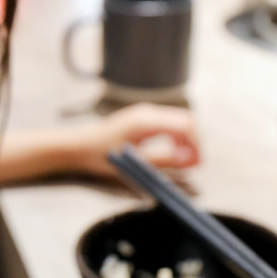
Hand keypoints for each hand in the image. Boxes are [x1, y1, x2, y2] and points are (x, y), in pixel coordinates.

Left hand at [80, 103, 200, 177]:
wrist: (78, 146)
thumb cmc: (100, 155)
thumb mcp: (132, 162)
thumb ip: (161, 160)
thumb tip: (188, 160)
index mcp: (146, 120)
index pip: (185, 125)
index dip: (196, 145)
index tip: (198, 165)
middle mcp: (148, 112)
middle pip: (186, 120)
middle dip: (195, 142)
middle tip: (194, 165)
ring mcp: (145, 114)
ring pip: (179, 121)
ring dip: (186, 140)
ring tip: (184, 161)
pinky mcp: (143, 119)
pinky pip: (169, 124)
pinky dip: (177, 138)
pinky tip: (173, 153)